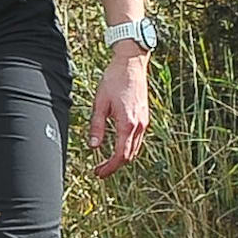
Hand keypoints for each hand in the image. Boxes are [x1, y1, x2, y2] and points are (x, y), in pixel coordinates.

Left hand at [88, 44, 152, 174]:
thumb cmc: (114, 80)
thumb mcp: (100, 103)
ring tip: (106, 161)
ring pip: (134, 149)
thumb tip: (93, 147)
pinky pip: (137, 139)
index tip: (98, 173)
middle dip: (114, 166)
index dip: (109, 168)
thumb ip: (97, 126)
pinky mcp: (144, 117)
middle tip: (99, 170)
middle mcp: (139, 125)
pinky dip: (127, 147)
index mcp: (128, 124)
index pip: (120, 155)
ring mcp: (144, 122)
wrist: (131, 64)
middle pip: (129, 156)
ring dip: (121, 157)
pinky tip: (116, 145)